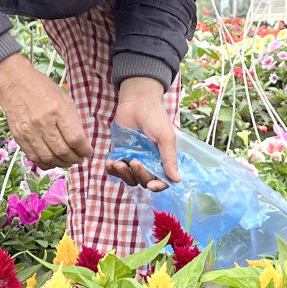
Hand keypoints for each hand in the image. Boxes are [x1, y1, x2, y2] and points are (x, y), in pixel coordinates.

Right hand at [0, 54, 92, 168]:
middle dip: (75, 159)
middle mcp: (44, 123)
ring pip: (49, 158)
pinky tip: (54, 161)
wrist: (14, 84)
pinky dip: (46, 164)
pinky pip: (34, 157)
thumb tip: (81, 142)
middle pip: (63, 151)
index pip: (75, 139)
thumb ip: (73, 121)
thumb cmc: (43, 89)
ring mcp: (30, 132)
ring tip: (68, 162)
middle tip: (79, 159)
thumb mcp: (65, 100)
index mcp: (58, 111)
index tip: (88, 152)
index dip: (84, 150)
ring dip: (62, 164)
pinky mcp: (19, 137)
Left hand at [109, 75, 179, 189]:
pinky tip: (110, 163)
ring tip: (118, 163)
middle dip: (139, 175)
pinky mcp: (120, 154)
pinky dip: (112, 169)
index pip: (162, 180)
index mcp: (163, 160)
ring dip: (123, 174)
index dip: (158, 186)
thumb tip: (177, 180)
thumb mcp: (166, 136)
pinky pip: (115, 169)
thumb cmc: (155, 117)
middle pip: (144, 180)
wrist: (137, 102)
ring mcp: (133, 159)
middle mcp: (149, 163)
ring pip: (129, 178)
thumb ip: (169, 157)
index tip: (152, 185)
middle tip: (134, 162)